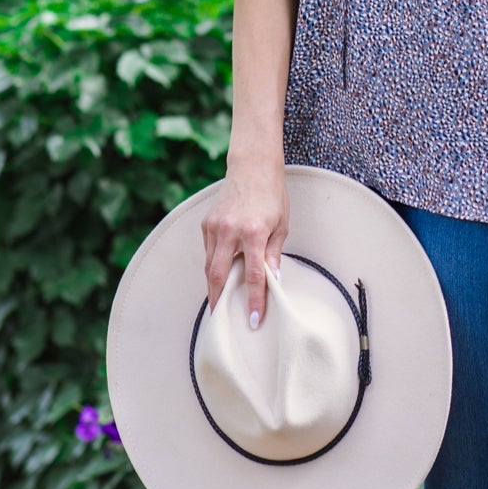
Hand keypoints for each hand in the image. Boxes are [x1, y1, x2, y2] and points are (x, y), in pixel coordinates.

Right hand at [201, 153, 290, 323]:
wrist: (253, 167)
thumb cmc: (272, 195)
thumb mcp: (281, 225)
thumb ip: (274, 254)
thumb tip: (272, 280)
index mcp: (253, 232)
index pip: (252, 275)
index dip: (253, 300)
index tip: (253, 319)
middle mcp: (230, 231)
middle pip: (219, 276)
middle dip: (219, 301)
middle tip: (221, 321)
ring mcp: (215, 227)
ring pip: (209, 266)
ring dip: (213, 286)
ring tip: (219, 304)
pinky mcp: (206, 224)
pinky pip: (208, 252)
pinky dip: (213, 266)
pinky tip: (218, 277)